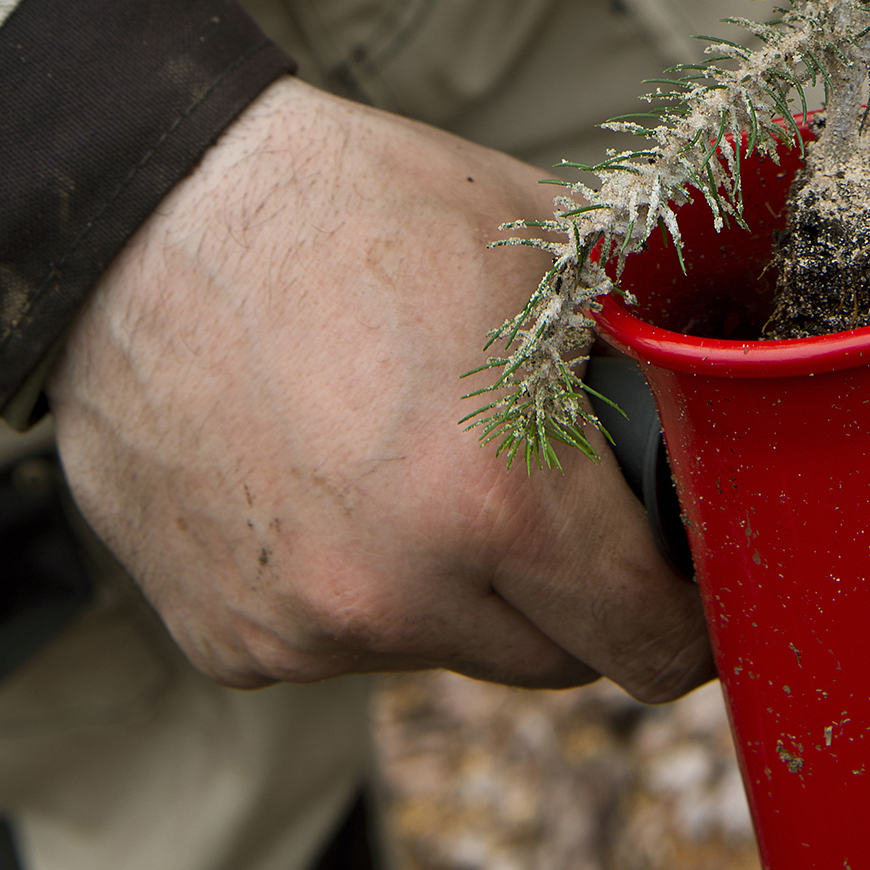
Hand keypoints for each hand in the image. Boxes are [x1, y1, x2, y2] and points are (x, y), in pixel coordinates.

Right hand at [51, 79, 710, 699]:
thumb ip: (635, 354)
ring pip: (447, 650)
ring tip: (432, 469)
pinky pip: (340, 643)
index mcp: (498, 501)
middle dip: (581, 598)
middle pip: (555, 660)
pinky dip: (361, 590)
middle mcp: (399, 592)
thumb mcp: (544, 249)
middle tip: (571, 512)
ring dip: (465, 592)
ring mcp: (304, 629)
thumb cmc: (358, 209)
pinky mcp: (226, 640)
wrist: (150, 217)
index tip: (692, 593)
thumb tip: (718, 404)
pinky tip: (336, 483)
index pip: (643, 641)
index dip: (685, 619)